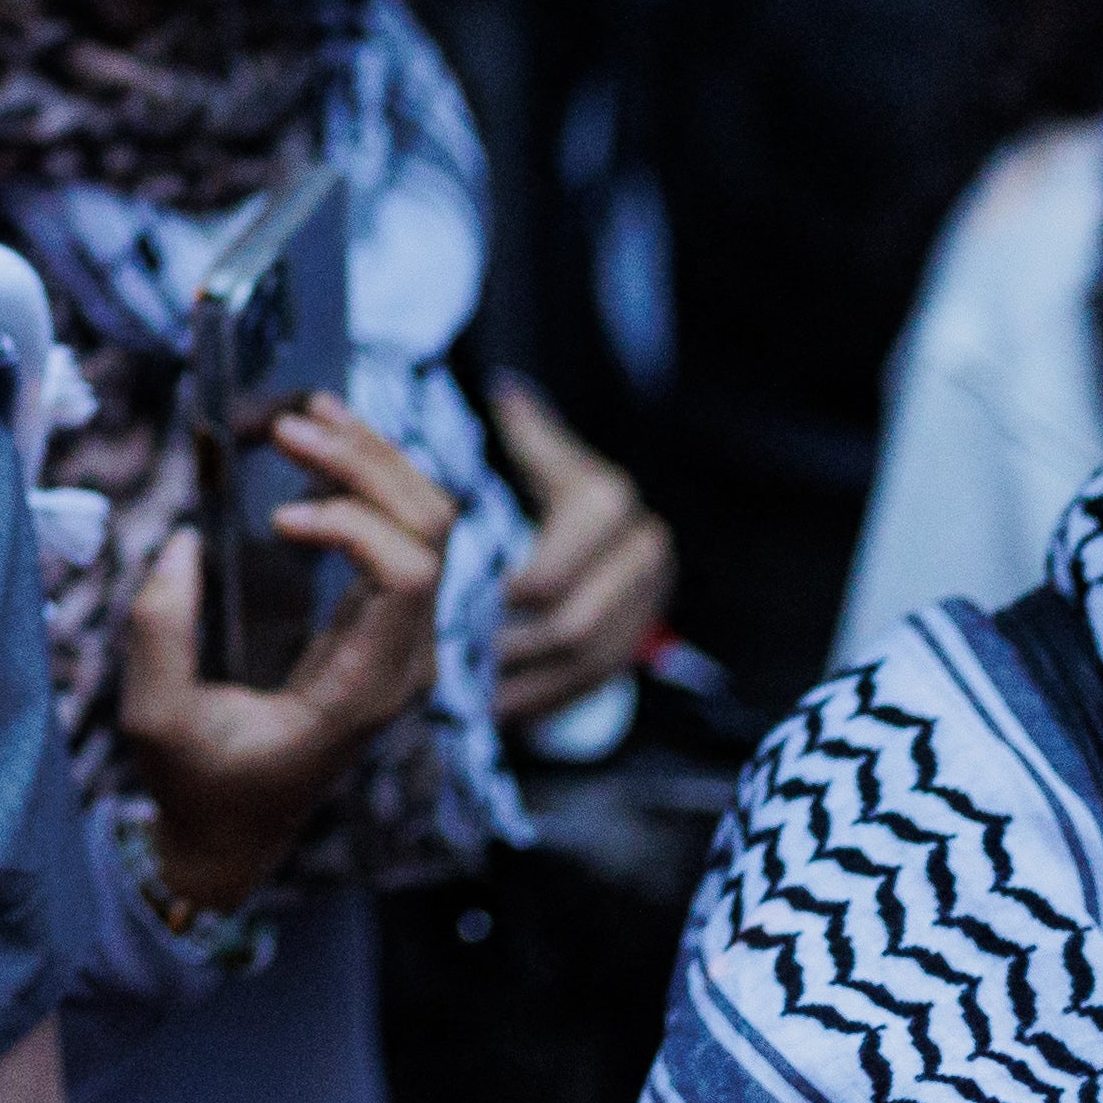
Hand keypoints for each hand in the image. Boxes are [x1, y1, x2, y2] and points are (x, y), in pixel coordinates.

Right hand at [112, 393, 454, 913]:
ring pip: (430, 521)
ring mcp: (403, 641)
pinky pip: (405, 535)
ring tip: (309, 415)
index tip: (276, 520)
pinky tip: (324, 448)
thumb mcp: (156, 720)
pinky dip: (371, 481)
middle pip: (431, 529)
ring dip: (375, 458)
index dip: (354, 522)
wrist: (234, 839)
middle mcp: (404, 661)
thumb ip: (162, 631)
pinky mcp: (385, 626)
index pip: (409, 575)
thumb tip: (185, 541)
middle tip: (288, 427)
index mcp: (365, 689)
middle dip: (365, 463)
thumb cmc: (198, 785)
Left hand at [488, 377, 671, 725]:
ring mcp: (649, 603)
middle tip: (454, 668)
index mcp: (608, 503)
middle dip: (512, 652)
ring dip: (529, 687)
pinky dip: (550, 702)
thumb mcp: (549, 454)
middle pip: (573, 625)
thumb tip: (503, 388)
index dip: (504, 602)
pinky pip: (598, 683)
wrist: (623, 523)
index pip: (551, 572)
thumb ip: (527, 431)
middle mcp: (642, 554)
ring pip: (588, 662)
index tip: (453, 616)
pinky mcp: (641, 640)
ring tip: (475, 701)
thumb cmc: (562, 486)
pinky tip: (505, 714)